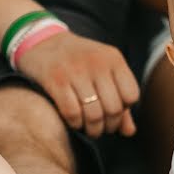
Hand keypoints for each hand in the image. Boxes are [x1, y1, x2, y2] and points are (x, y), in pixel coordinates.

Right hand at [16, 31, 138, 137]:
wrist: (42, 41)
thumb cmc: (78, 61)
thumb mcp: (103, 72)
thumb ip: (119, 100)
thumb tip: (129, 132)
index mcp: (113, 59)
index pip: (132, 95)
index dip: (124, 110)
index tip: (114, 114)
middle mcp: (97, 63)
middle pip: (114, 108)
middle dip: (109, 125)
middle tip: (101, 128)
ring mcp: (76, 71)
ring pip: (94, 114)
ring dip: (93, 129)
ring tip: (89, 129)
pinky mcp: (55, 80)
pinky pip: (72, 113)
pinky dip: (75, 124)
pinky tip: (74, 122)